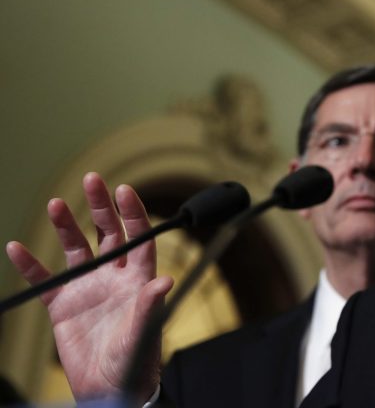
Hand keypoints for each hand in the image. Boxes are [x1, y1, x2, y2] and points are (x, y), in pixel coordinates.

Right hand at [6, 172, 172, 401]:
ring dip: (67, 227)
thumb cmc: (135, 362)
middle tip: (93, 179)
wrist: (109, 389)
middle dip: (101, 206)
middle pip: (108, 233)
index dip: (132, 213)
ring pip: (76, 249)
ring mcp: (88, 288)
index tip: (124, 190)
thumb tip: (164, 281)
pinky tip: (17, 248)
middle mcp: (114, 277)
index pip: (138, 238)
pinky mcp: (64, 305)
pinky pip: (45, 280)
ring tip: (56, 204)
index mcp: (138, 279)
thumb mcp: (143, 334)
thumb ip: (149, 307)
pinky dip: (32, 265)